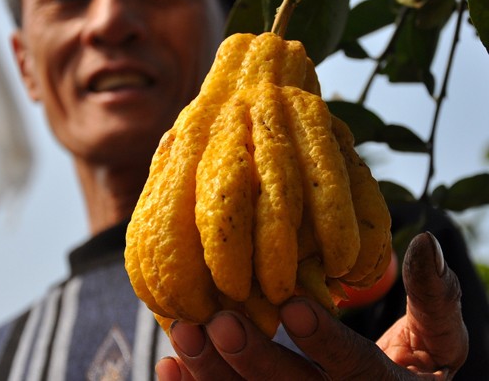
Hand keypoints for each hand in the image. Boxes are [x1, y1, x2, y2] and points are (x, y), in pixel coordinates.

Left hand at [155, 232, 467, 379]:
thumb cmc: (418, 361)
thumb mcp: (440, 334)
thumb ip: (434, 295)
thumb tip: (427, 242)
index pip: (356, 368)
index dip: (327, 341)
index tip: (294, 306)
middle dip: (253, 359)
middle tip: (218, 322)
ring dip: (215, 374)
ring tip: (183, 336)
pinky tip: (170, 366)